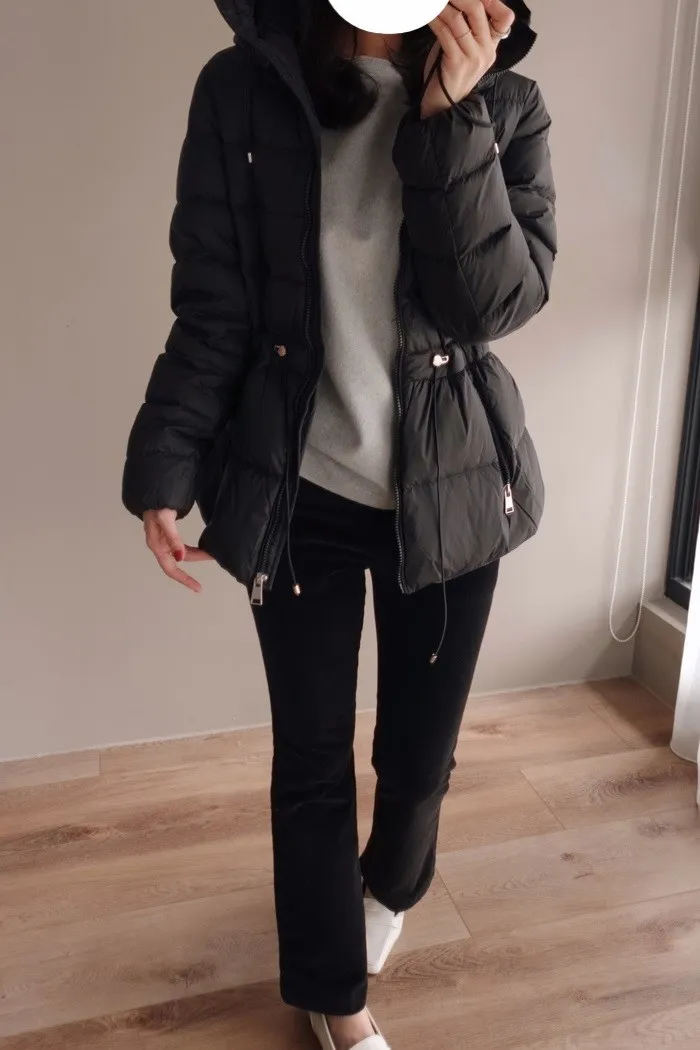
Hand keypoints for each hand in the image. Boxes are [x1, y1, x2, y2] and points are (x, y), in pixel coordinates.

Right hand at [143, 509, 212, 592]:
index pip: (170, 569)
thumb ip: (173, 538)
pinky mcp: (168, 534)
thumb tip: (180, 558)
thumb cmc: (156, 504)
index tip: (198, 588)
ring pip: (182, 554)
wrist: (152, 493)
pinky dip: (192, 549)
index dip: (184, 579)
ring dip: (196, 555)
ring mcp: (164, 540)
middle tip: (213, 559)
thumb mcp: (164, 519)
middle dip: (197, 561)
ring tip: (211, 554)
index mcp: (156, 545)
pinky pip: (181, 546)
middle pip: (179, 562)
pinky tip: (201, 549)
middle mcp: (160, 545)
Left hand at [422, 0, 514, 118]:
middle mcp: (487, 50)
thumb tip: (458, 4)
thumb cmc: (448, 75)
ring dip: (443, 6)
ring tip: (433, 3)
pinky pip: (445, 33)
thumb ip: (467, 28)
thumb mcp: (463, 49)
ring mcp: (473, 57)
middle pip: (479, 9)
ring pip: (459, 19)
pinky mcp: (457, 63)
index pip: (505, 17)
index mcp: (491, 46)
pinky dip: (435, 20)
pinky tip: (428, 15)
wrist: (442, 106)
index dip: (492, 0)